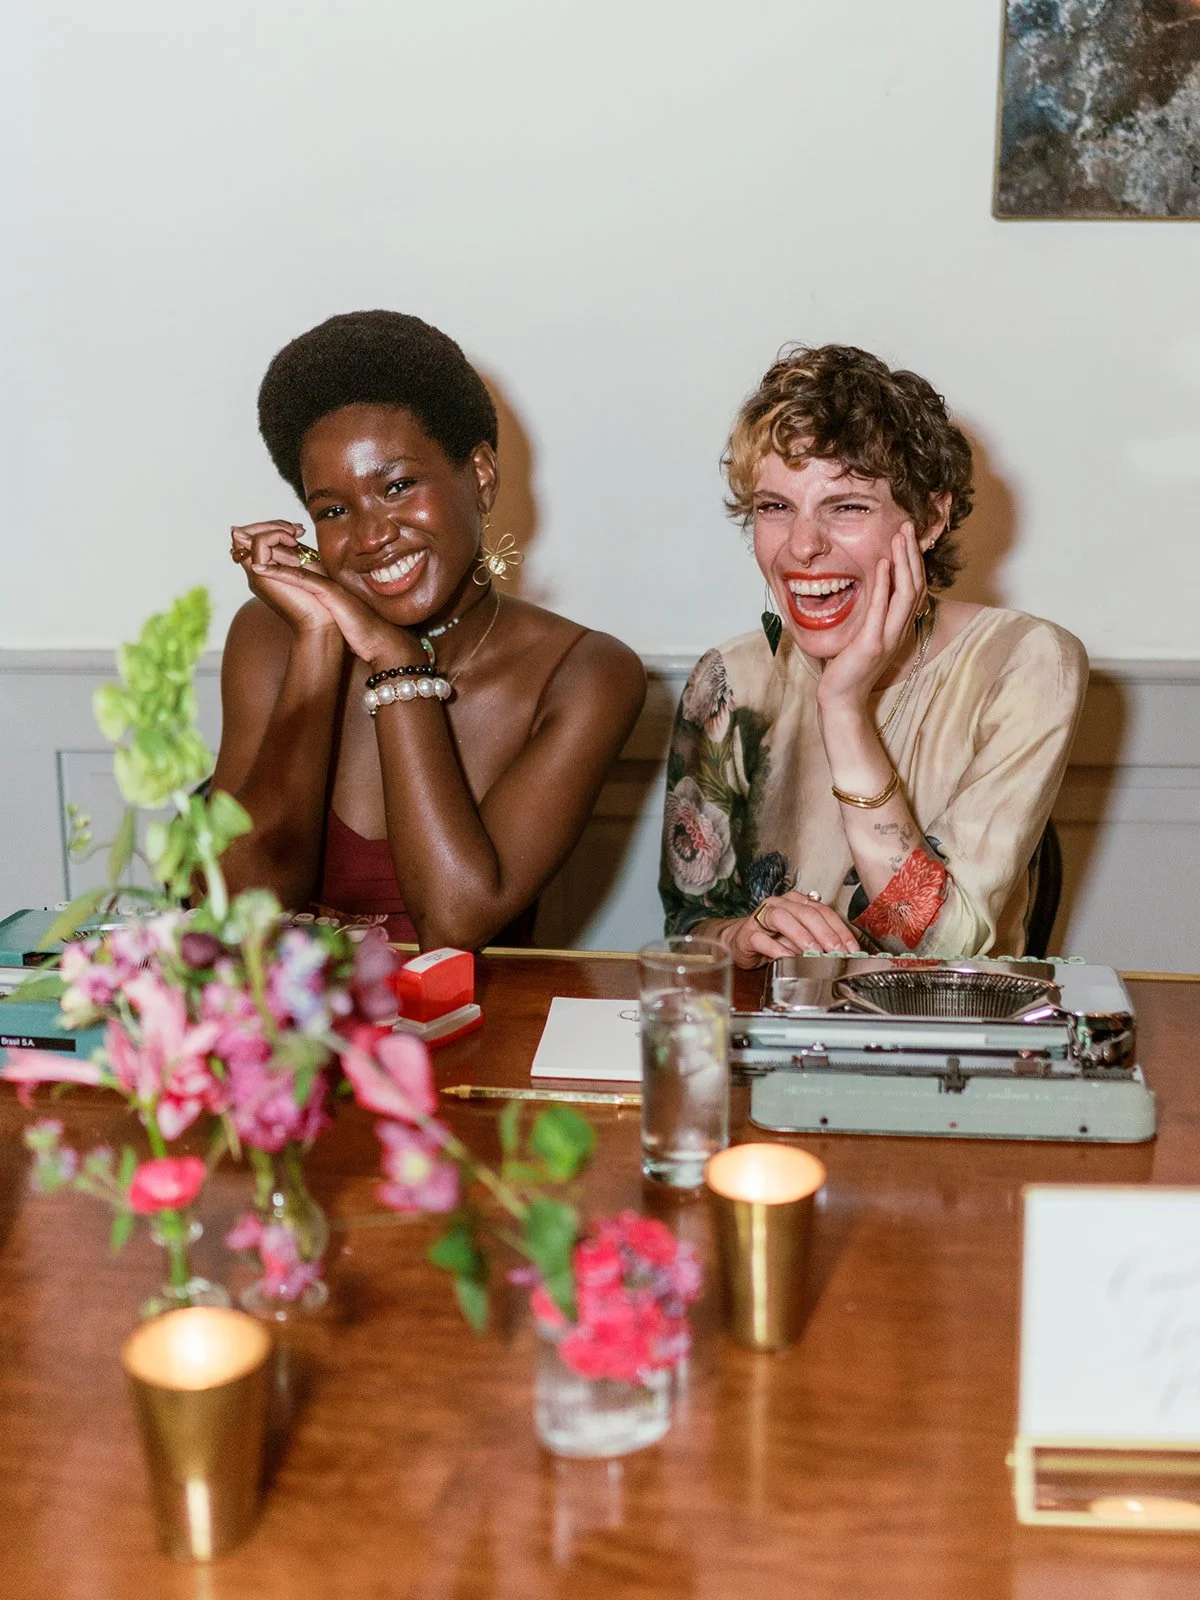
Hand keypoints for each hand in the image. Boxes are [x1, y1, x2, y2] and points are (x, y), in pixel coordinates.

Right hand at [231, 521, 338, 636]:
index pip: (252, 539)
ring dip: (273, 528)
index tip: (297, 531)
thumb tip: (292, 529)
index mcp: (265, 569)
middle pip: (244, 535)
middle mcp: (256, 571)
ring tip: (296, 536)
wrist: (320, 621)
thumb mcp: (306, 565)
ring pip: (247, 536)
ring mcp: (256, 574)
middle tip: (296, 530)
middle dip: (270, 525)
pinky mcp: (261, 575)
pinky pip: (259, 544)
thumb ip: (294, 550)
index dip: (271, 527)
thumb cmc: (320, 597)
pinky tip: (294, 543)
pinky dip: (275, 535)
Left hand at [236, 523, 418, 668]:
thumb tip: (296, 593)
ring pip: (291, 557)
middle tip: (236, 531)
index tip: (245, 537)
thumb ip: (314, 594)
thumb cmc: (354, 626)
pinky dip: (279, 572)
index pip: (289, 549)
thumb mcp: (329, 606)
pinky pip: (300, 578)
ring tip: (241, 542)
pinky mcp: (327, 592)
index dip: (267, 539)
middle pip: (287, 545)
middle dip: (260, 535)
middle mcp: (322, 572)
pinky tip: (260, 569)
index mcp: (320, 574)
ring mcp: (325, 580)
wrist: (375, 638)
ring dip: (265, 547)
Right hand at [725, 891, 861, 967]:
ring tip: (815, 953)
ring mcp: (762, 916)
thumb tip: (841, 952)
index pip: (824, 911)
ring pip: (783, 919)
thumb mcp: (800, 938)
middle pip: (806, 913)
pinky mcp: (748, 933)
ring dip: (802, 937)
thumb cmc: (774, 938)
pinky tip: (789, 959)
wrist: (741, 941)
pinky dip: (777, 950)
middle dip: (825, 934)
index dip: (840, 930)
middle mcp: (780, 904)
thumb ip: (818, 940)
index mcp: (797, 901)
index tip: (851, 948)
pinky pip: (763, 939)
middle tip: (837, 951)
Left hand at [817, 523, 926, 712]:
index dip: (914, 561)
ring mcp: (888, 637)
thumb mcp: (865, 633)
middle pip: (915, 585)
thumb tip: (874, 584)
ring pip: (906, 594)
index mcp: (899, 627)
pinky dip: (884, 586)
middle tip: (906, 526)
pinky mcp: (872, 644)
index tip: (907, 536)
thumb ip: (873, 611)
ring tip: (898, 538)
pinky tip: (883, 565)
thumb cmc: (849, 665)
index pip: (915, 588)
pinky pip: (882, 610)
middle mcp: (899, 630)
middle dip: (912, 554)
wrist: (841, 696)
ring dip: (903, 563)